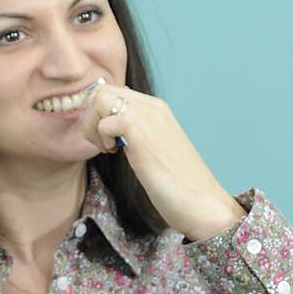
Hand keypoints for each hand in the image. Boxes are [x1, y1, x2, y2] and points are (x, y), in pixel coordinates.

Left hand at [81, 82, 245, 240]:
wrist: (202, 202)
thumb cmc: (179, 186)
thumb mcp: (155, 152)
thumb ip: (137, 136)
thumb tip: (113, 132)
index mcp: (157, 110)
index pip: (114, 93)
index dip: (99, 116)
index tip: (107, 142)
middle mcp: (153, 107)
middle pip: (102, 91)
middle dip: (91, 118)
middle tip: (103, 146)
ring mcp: (148, 117)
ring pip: (100, 99)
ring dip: (93, 126)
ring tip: (108, 149)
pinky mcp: (141, 133)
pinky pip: (105, 121)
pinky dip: (102, 138)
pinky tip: (115, 154)